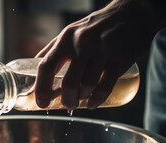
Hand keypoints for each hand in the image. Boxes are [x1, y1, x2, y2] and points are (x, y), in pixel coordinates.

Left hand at [34, 0, 165, 109]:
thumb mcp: (71, 32)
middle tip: (67, 105)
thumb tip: (33, 70)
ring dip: (81, 99)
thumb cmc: (97, 27)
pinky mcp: (119, 60)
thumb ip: (53, 50)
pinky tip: (93, 103)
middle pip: (67, 82)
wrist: (132, 14)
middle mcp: (82, 44)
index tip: (42, 102)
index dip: (41, 88)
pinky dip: (96, 100)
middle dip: (66, 99)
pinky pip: (104, 87)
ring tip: (81, 101)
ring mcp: (102, 52)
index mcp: (66, 38)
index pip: (46, 65)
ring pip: (86, 86)